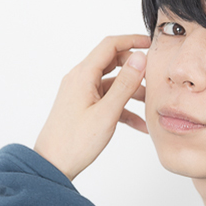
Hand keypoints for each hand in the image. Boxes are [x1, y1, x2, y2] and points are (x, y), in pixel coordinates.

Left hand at [34, 35, 150, 180]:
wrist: (52, 165)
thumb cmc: (74, 142)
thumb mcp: (106, 112)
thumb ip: (125, 84)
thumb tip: (139, 58)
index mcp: (83, 75)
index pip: (109, 45)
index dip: (132, 40)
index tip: (150, 43)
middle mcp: (80, 79)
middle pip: (112, 62)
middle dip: (135, 68)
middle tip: (153, 77)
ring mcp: (81, 93)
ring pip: (112, 82)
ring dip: (132, 91)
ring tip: (150, 104)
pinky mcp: (84, 106)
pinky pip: (108, 99)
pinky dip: (124, 107)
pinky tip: (140, 124)